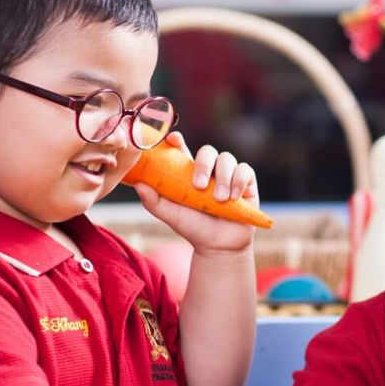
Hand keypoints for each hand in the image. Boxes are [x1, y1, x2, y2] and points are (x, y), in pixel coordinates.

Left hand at [135, 133, 259, 254]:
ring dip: (222, 178)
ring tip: (219, 199)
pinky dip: (239, 181)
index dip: (177, 140)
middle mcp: (209, 169)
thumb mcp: (171, 215)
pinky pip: (245, 170)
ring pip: (227, 159)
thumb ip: (153, 201)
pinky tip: (234, 197)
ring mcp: (228, 174)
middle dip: (203, 165)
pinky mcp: (246, 181)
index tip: (173, 139)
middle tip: (198, 186)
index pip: (182, 149)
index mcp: (188, 172)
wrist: (219, 246)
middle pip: (207, 151)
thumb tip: (138, 184)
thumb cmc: (193, 228)